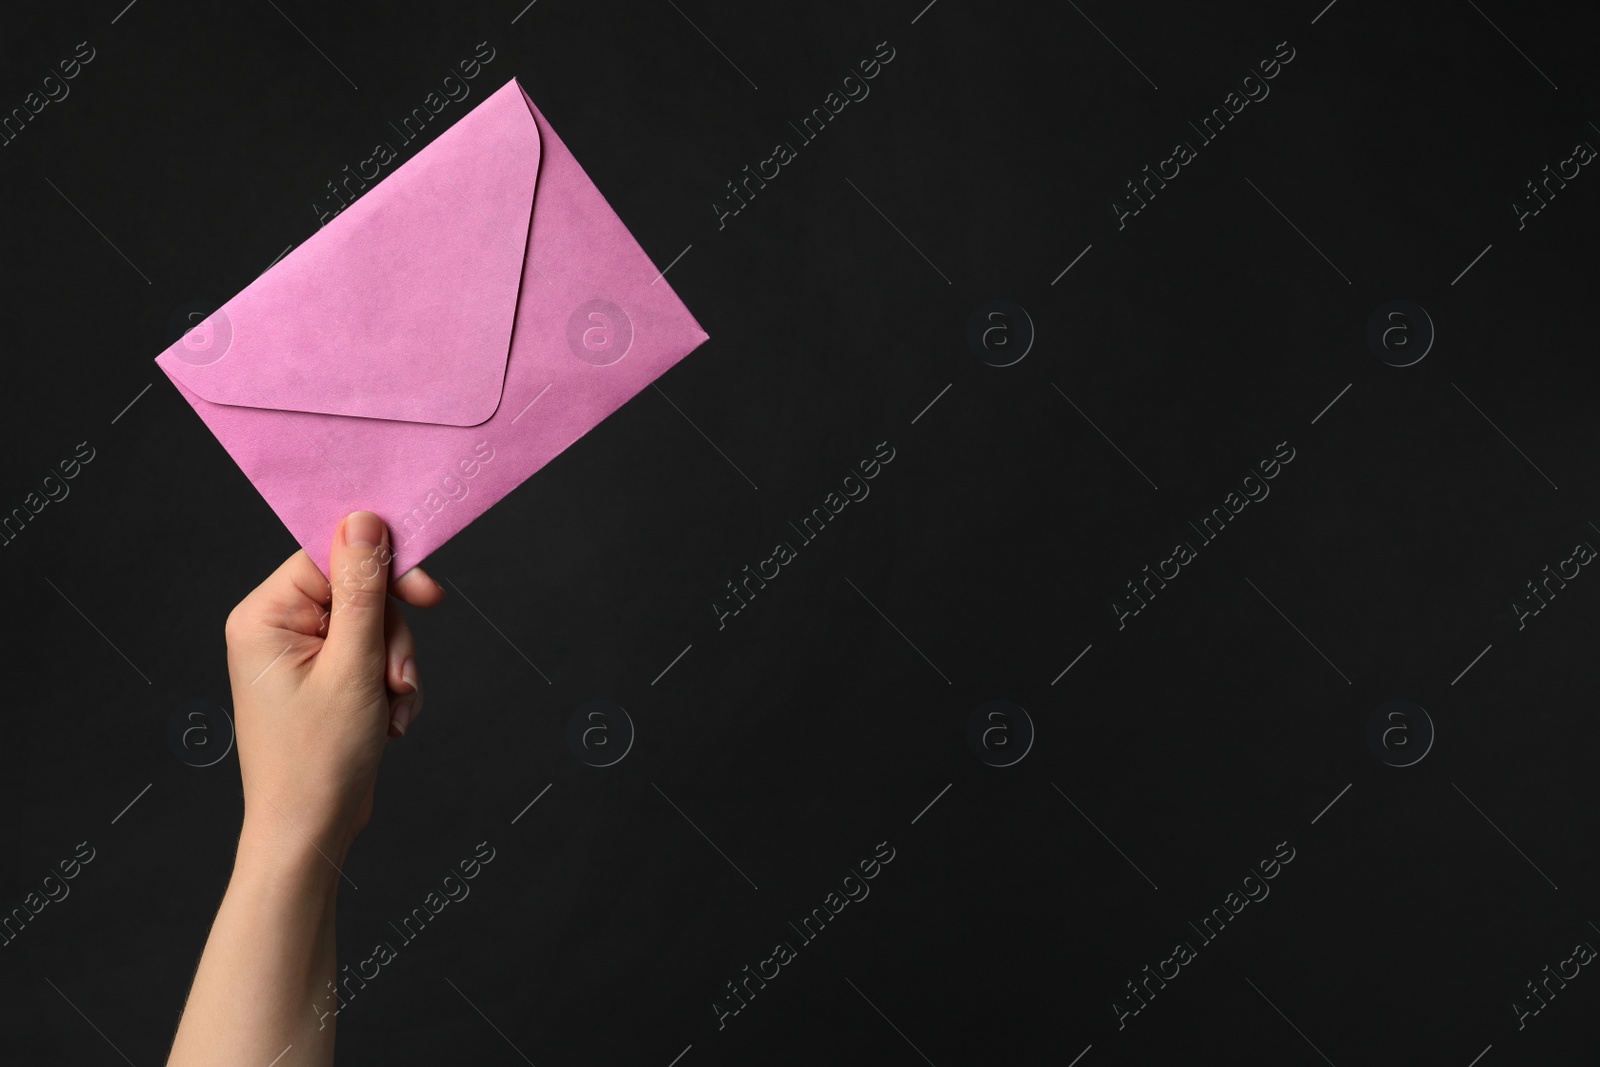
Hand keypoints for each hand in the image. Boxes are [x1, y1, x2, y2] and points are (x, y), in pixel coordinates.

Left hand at [223, 511, 444, 863]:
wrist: (310, 832)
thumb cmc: (318, 760)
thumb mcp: (353, 668)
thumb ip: (363, 590)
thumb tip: (365, 520)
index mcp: (264, 617)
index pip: (331, 557)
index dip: (383, 571)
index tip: (426, 593)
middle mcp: (275, 629)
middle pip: (359, 593)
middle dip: (391, 638)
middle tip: (400, 678)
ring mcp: (299, 655)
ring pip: (374, 627)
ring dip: (396, 668)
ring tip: (392, 712)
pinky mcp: (322, 679)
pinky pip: (372, 657)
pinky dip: (390, 688)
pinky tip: (388, 722)